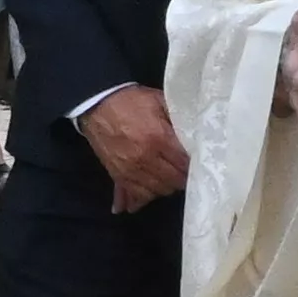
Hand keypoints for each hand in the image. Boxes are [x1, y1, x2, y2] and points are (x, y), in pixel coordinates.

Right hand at [85, 83, 190, 211]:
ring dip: (167, 186)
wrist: (98, 104)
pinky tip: (151, 190)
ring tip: (171, 178)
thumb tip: (195, 138)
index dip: (194, 165)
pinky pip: (137, 194)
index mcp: (159, 138)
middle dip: (183, 178)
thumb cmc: (132, 101)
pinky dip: (146, 195)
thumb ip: (178, 121)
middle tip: (187, 171)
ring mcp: (130, 170)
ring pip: (158, 191)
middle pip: (174, 181)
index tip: (199, 162)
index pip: (185, 164)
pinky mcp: (118, 175)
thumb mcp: (161, 102)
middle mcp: (145, 158)